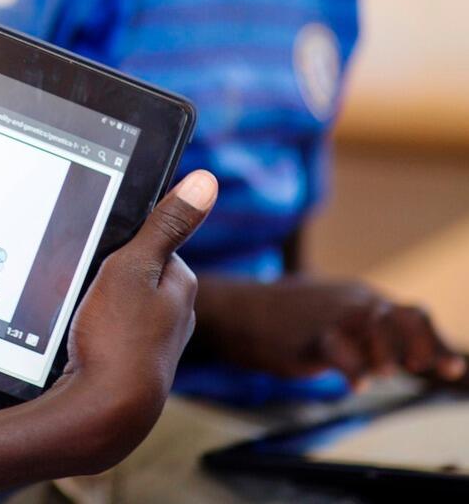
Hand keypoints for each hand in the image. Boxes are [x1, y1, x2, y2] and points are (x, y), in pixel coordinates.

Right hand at [50, 170, 215, 470]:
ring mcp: (156, 342)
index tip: (96, 250)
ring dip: (99, 303)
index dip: (121, 242)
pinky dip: (95, 330)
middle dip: (108, 272)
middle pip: (137, 273)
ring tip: (80, 314)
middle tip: (82, 284)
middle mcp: (177, 314)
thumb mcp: (133, 267)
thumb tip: (206, 181)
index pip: (153, 242)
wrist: (103, 413)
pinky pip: (112, 331)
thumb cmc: (118, 341)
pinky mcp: (134, 364)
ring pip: (122, 304)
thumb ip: (166, 224)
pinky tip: (79, 339)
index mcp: (182, 284)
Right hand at [194, 275, 466, 385]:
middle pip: (403, 317)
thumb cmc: (287, 321)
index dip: (436, 343)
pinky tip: (356, 386)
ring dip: (388, 355)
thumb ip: (366, 334)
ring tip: (385, 374)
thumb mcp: (333, 319)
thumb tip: (400, 359)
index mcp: (362, 298)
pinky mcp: (308, 335)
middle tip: (418, 369)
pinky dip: (354, 372)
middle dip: (420, 346)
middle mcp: (353, 302)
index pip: (414, 315)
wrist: (237, 311)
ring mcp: (331, 316)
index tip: (453, 370)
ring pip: (376, 328)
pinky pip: (340, 352)